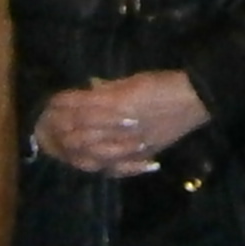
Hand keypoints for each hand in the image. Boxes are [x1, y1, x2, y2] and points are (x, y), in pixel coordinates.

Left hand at [36, 72, 212, 175]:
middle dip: (61, 129)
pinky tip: (93, 164)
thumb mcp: (135, 79)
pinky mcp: (141, 155)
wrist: (196, 100)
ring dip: (74, 150)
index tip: (51, 102)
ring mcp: (129, 144)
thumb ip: (110, 87)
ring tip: (63, 147)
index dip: (63, 104)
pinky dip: (103, 166)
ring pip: (93, 153)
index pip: (79, 106)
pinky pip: (117, 166)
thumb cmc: (165, 84)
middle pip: (80, 132)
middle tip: (48, 126)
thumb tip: (91, 86)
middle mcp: (118, 126)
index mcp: (115, 103)